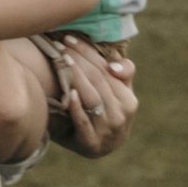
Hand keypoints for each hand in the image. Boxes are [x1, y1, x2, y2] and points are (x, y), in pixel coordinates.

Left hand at [49, 36, 136, 158]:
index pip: (106, 69)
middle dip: (77, 60)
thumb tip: (113, 65)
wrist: (99, 148)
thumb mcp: (118, 93)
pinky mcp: (92, 145)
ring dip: (76, 77)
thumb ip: (123, 73)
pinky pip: (84, 123)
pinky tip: (70, 94)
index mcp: (128, 100)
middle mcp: (122, 115)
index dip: (86, 52)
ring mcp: (108, 131)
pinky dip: (77, 109)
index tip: (67, 38)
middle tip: (58, 46)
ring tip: (61, 60)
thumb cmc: (105, 112)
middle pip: (97, 80)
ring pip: (92, 98)